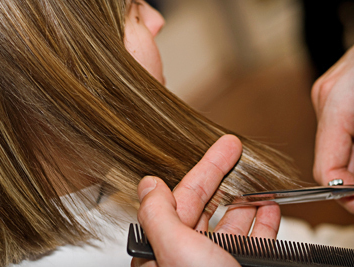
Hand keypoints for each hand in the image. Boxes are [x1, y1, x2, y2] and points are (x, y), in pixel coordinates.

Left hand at [131, 135, 280, 266]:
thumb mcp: (174, 247)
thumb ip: (159, 213)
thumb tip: (148, 184)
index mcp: (163, 249)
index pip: (183, 199)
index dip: (203, 171)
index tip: (222, 147)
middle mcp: (187, 256)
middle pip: (207, 207)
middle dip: (224, 177)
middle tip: (238, 152)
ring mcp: (214, 264)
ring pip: (231, 224)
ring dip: (246, 201)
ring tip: (258, 182)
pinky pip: (254, 243)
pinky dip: (264, 225)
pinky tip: (270, 211)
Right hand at [312, 46, 353, 212]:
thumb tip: (351, 189)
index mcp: (334, 105)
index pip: (326, 170)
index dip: (345, 196)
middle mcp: (325, 100)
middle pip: (332, 159)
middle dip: (353, 180)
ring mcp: (327, 95)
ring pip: (338, 146)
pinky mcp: (335, 93)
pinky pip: (342, 131)